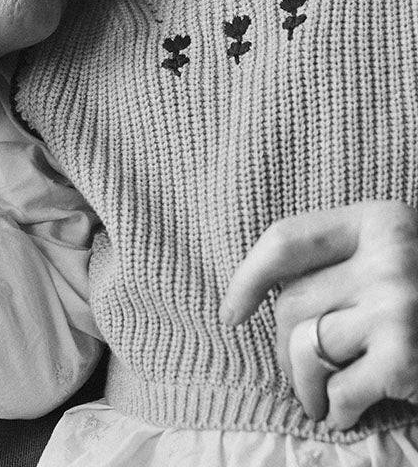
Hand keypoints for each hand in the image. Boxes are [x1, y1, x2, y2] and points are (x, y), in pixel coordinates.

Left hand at [221, 201, 417, 427]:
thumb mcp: (396, 255)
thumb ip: (344, 260)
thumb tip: (260, 296)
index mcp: (380, 219)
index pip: (286, 240)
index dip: (247, 279)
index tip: (232, 313)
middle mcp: (390, 254)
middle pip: (292, 302)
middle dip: (284, 346)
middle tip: (301, 370)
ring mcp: (399, 304)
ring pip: (304, 347)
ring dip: (303, 383)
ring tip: (318, 396)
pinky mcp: (406, 356)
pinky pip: (339, 390)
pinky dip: (336, 410)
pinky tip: (345, 413)